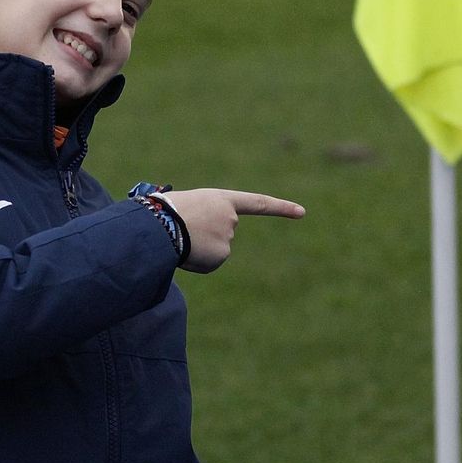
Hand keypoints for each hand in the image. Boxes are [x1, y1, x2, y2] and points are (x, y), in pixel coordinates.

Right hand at [163, 189, 304, 273]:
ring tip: (181, 238)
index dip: (281, 207)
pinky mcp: (221, 255)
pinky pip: (209, 262)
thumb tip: (200, 238)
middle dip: (206, 236)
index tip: (302, 212)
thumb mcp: (188, 205)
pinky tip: (185, 252)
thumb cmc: (165, 211)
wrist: (159, 223)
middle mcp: (232, 218)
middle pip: (224, 233)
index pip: (258, 203)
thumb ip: (205, 217)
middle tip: (184, 229)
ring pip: (215, 250)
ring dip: (199, 249)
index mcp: (223, 200)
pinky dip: (197, 261)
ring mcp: (228, 237)